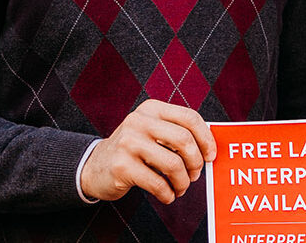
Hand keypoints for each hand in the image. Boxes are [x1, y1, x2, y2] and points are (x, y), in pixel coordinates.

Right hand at [80, 99, 216, 203]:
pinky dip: (168, 194)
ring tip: (181, 188)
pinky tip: (168, 195)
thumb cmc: (134, 151)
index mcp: (151, 109)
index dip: (206, 138)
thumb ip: (176, 134)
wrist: (94, 167)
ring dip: (183, 182)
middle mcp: (139, 121)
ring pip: (173, 164)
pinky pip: (157, 184)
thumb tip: (209, 150)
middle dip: (195, 162)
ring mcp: (128, 143)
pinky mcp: (121, 167)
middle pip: (184, 140)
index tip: (211, 156)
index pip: (189, 118)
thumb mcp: (152, 132)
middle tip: (195, 175)